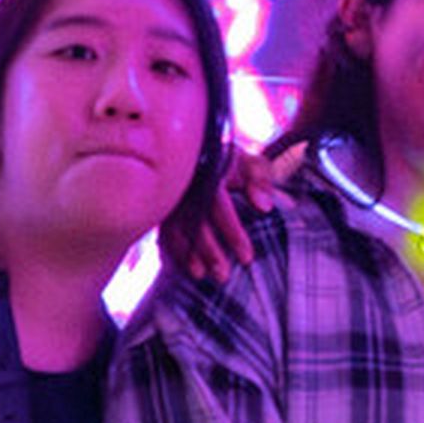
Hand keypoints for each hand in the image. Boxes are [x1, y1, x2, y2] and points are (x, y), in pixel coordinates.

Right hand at [169, 142, 299, 280]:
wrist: (192, 146)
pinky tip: (181, 266)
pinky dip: (171, 249)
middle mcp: (185, 184)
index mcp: (208, 171)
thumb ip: (260, 179)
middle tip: (223, 276)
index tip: (247, 259)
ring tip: (199, 275)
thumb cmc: (227, 160)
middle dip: (208, 251)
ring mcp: (169, 195)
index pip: (219, 207)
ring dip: (186, 254)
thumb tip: (264, 207)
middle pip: (194, 223)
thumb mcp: (248, 163)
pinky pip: (161, 229)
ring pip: (174, 229)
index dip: (233, 234)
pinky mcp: (159, 205)